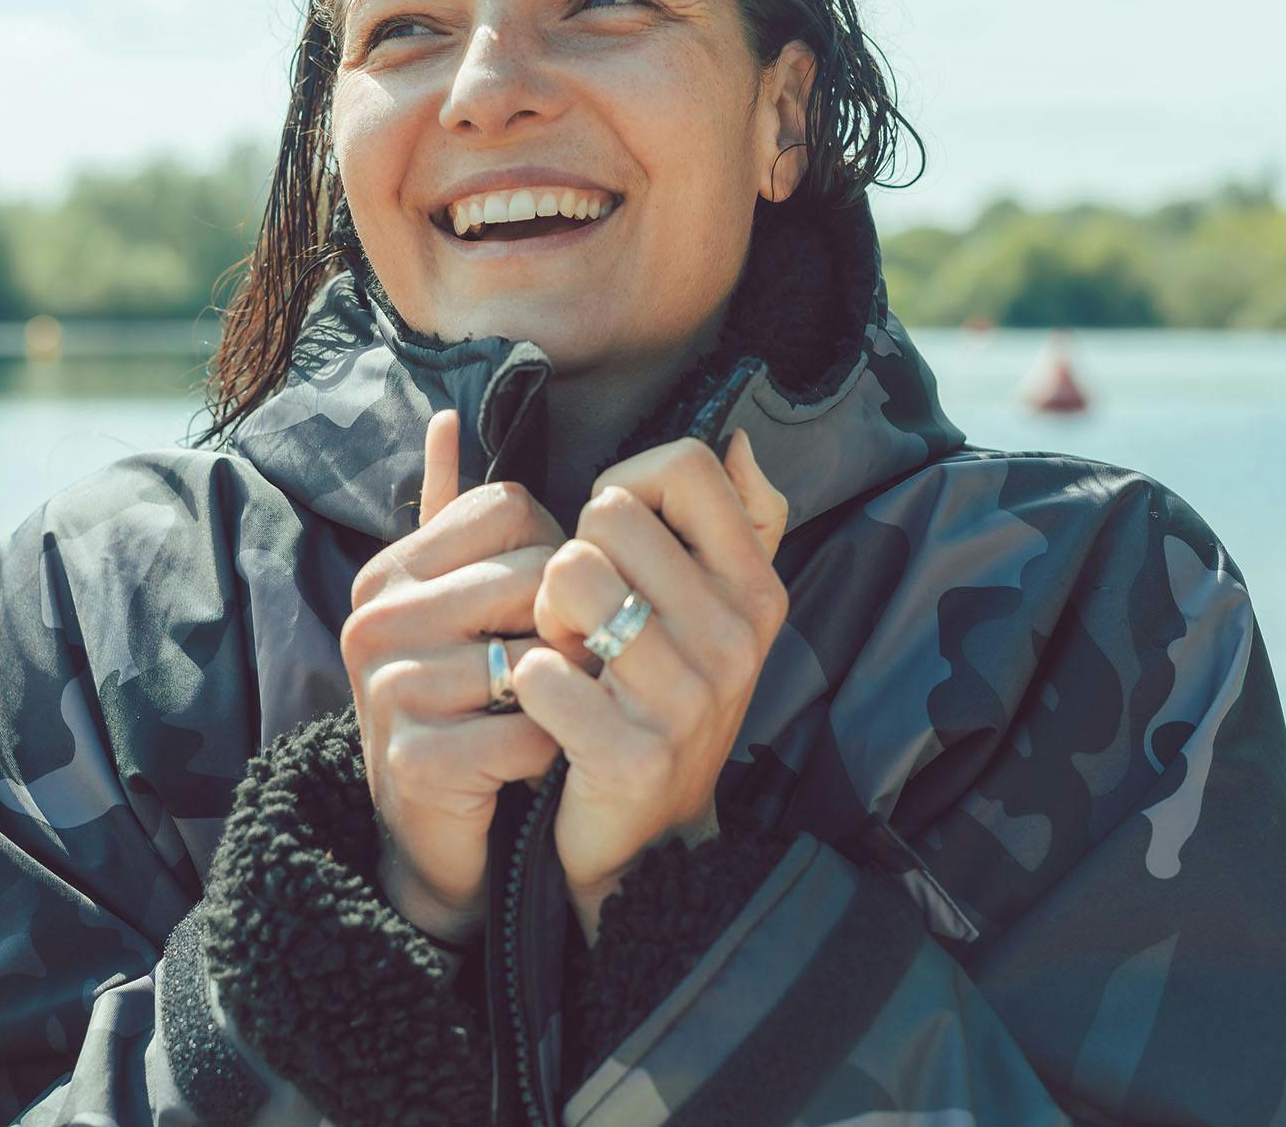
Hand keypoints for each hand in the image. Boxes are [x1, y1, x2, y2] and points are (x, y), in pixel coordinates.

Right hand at [340, 408, 565, 943]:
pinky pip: (529, 733)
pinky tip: (533, 761)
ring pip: (537, 657)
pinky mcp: (413, 761)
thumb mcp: (456, 599)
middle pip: (532, 578)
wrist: (435, 829)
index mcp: (388, 570)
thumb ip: (453, 512)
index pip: (513, 510)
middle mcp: (372, 620)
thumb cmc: (462, 703)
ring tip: (544, 713)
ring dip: (564, 692)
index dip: (555, 556)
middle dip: (567, 625)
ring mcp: (386, 691)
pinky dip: (551, 750)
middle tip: (560, 669)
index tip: (541, 608)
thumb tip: (446, 415)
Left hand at [514, 431, 789, 943]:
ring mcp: (690, 699)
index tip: (613, 540)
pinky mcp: (633, 757)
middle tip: (581, 614)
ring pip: (571, 577)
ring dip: (546, 613)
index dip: (625, 486)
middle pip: (610, 515)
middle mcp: (736, 636)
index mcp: (756, 588)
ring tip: (563, 651)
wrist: (644, 842)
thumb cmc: (663, 701)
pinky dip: (528, 680)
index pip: (685, 465)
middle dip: (573, 553)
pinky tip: (546, 704)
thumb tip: (736, 442)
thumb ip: (738, 522)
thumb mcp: (717, 613)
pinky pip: (543, 671)